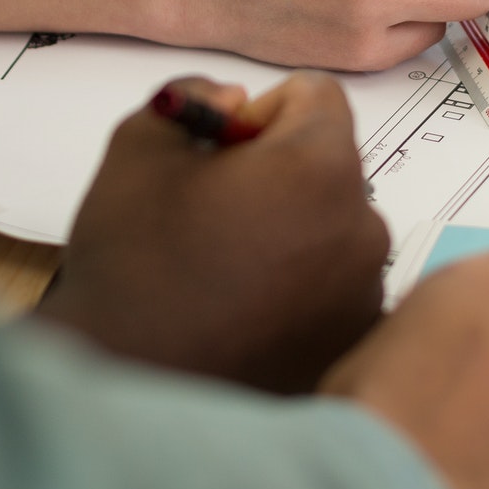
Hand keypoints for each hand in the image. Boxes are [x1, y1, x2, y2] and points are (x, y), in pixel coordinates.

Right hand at [44, 73, 386, 393]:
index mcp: (319, 167)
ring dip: (292, 232)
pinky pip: (338, 287)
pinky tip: (244, 311)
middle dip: (279, 174)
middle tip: (214, 212)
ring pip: (334, 228)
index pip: (318, 96)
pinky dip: (302, 287)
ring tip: (224, 270)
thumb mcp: (140, 148)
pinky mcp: (352, 344)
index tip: (222, 150)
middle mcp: (362, 229)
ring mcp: (363, 294)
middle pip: (330, 166)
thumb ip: (192, 98)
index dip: (262, 112)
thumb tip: (232, 102)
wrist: (125, 392)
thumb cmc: (132, 271)